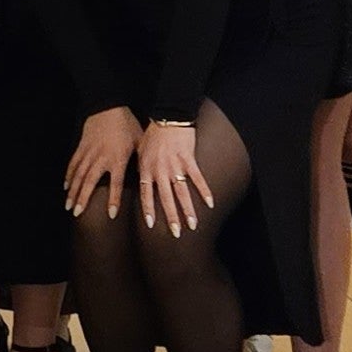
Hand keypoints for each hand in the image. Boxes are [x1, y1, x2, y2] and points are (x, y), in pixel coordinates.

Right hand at [64, 108, 140, 220]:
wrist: (109, 106)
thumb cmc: (127, 124)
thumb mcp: (139, 142)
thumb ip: (141, 160)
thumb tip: (149, 177)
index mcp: (118, 158)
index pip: (115, 183)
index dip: (113, 199)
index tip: (110, 214)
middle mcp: (101, 158)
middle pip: (90, 182)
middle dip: (83, 198)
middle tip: (77, 213)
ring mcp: (89, 153)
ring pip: (79, 175)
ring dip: (73, 191)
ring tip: (69, 205)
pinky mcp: (81, 147)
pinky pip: (73, 164)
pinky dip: (69, 176)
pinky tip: (66, 186)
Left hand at [135, 120, 213, 234]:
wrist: (168, 117)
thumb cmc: (152, 133)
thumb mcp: (140, 151)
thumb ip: (141, 168)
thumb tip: (140, 181)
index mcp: (147, 169)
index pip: (146, 194)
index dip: (149, 210)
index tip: (151, 225)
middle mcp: (161, 170)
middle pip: (166, 198)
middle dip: (171, 217)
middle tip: (176, 234)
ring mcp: (176, 166)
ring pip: (182, 192)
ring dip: (188, 210)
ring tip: (193, 225)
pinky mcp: (189, 160)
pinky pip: (198, 178)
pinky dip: (205, 191)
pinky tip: (210, 203)